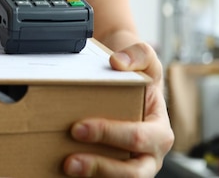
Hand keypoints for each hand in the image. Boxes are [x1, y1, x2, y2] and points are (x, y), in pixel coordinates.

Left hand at [63, 42, 174, 176]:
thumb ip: (137, 54)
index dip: (109, 134)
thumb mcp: (144, 56)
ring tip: (65, 167)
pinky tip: (59, 171)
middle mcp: (149, 154)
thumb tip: (118, 62)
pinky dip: (87, 177)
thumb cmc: (137, 71)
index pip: (137, 137)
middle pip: (132, 172)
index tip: (78, 127)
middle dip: (100, 167)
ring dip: (93, 177)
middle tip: (70, 160)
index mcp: (159, 131)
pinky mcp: (115, 171)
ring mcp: (132, 166)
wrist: (124, 76)